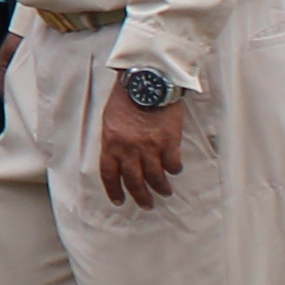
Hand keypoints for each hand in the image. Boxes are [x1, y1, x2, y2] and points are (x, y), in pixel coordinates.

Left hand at [95, 88, 191, 207]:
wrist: (148, 79)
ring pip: (155, 177)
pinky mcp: (169, 141)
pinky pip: (173, 164)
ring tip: (164, 192)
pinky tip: (175, 170)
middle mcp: (129, 149)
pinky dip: (174, 169)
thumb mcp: (110, 119)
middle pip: (134, 182)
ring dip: (160, 188)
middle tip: (146, 205)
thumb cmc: (127, 96)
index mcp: (111, 143)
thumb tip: (118, 159)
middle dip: (140, 197)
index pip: (110, 175)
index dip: (114, 191)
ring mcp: (150, 147)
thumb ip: (114, 141)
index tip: (119, 201)